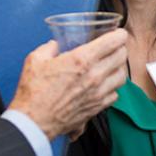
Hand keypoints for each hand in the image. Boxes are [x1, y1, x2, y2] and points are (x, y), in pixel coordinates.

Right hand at [8, 30, 128, 139]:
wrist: (34, 121)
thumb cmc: (34, 92)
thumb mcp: (35, 60)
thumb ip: (48, 48)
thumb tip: (54, 45)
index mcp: (81, 59)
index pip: (113, 42)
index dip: (119, 35)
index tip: (118, 34)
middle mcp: (95, 75)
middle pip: (122, 57)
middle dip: (120, 49)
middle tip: (114, 48)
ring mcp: (98, 93)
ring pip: (122, 76)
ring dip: (118, 68)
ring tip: (111, 66)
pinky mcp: (97, 107)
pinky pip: (115, 94)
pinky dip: (113, 88)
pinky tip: (104, 85)